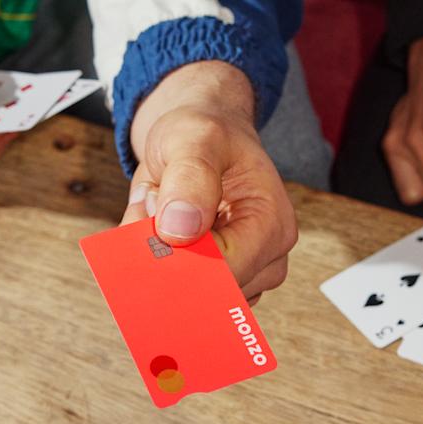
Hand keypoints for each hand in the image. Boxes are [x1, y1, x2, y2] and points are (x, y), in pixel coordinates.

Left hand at [120, 62, 297, 303]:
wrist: (204, 137)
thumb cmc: (206, 132)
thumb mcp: (194, 138)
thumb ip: (190, 177)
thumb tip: (179, 230)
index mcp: (272, 225)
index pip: (223, 271)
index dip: (178, 255)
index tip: (150, 217)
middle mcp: (267, 257)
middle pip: (205, 287)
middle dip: (166, 252)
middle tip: (153, 203)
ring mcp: (247, 273)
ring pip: (187, 290)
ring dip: (159, 254)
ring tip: (161, 206)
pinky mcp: (222, 278)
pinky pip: (180, 286)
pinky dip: (159, 259)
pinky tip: (161, 224)